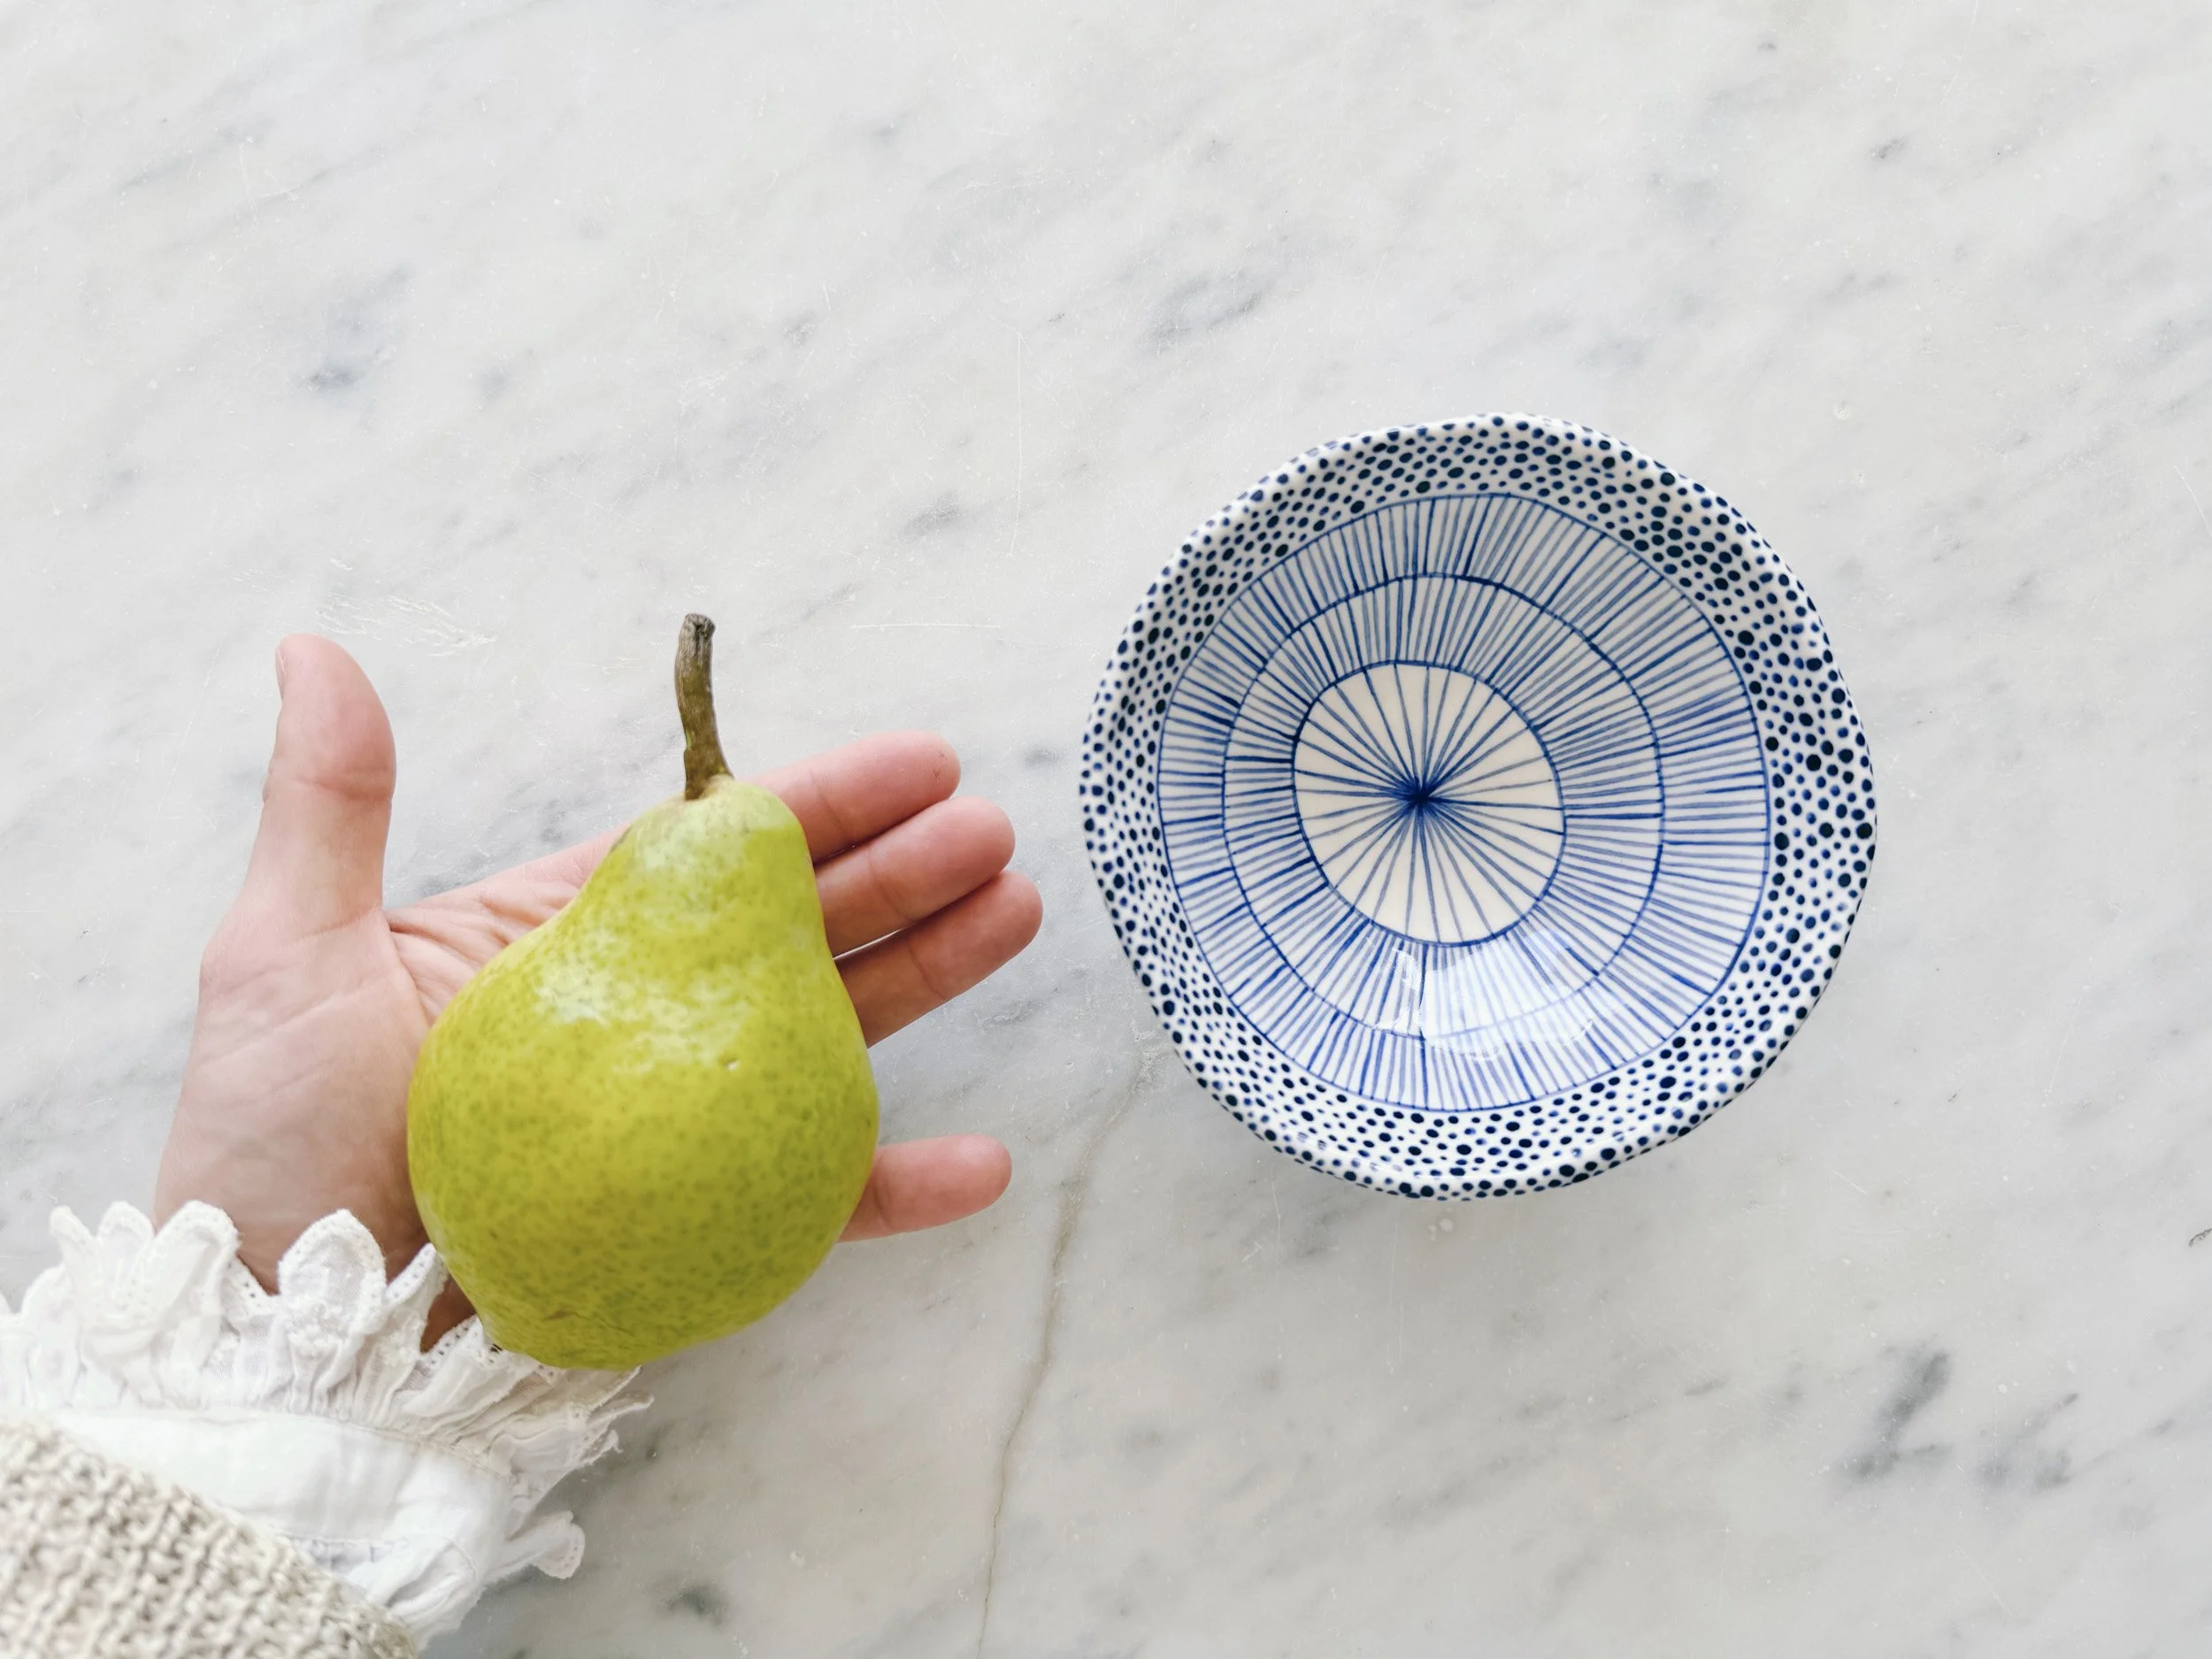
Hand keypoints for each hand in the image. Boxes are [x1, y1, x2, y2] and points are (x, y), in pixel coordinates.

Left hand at [155, 636, 1039, 1344]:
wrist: (277, 1343)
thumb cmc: (269, 1147)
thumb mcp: (287, 954)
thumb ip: (331, 806)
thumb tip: (317, 647)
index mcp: (563, 943)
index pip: (712, 852)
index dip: (820, 801)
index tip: (918, 760)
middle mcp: (640, 1022)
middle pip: (797, 929)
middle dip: (902, 871)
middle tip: (992, 828)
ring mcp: (680, 1126)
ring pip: (830, 1038)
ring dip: (929, 977)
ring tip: (1013, 912)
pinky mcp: (700, 1231)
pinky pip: (818, 1203)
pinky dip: (903, 1184)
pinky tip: (985, 1162)